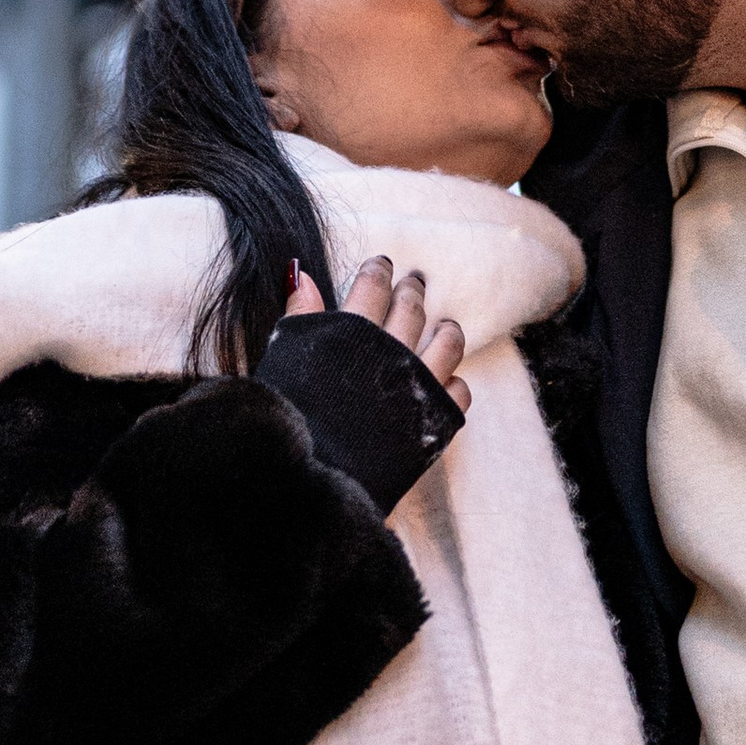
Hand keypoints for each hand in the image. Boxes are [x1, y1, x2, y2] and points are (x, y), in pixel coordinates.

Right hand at [288, 258, 469, 412]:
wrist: (316, 479)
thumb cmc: (291, 417)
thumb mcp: (286, 357)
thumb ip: (300, 313)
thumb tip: (300, 273)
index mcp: (356, 331)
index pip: (372, 285)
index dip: (377, 271)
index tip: (380, 265)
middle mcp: (393, 351)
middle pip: (411, 307)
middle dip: (411, 292)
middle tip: (413, 284)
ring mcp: (420, 384)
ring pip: (447, 343)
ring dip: (445, 331)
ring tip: (444, 325)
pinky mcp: (436, 420)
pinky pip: (459, 390)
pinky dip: (455, 382)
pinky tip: (447, 380)